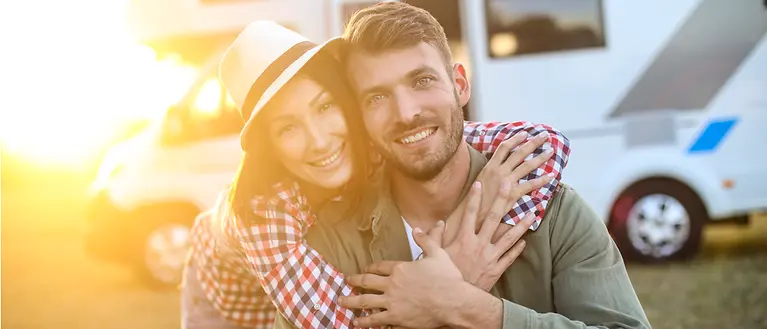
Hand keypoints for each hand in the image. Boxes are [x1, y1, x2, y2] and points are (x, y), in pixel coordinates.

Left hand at [338, 223, 463, 328]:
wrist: (453, 301)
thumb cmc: (447, 278)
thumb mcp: (437, 254)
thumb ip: (425, 241)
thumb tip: (417, 229)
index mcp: (400, 269)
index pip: (379, 267)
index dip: (370, 268)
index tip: (365, 269)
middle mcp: (392, 285)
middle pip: (367, 282)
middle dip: (355, 282)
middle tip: (346, 282)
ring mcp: (392, 302)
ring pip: (366, 302)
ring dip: (352, 302)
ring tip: (341, 302)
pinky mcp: (396, 318)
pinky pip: (376, 320)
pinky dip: (366, 322)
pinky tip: (357, 322)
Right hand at [441, 180, 533, 290]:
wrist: (455, 299)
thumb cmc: (444, 276)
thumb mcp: (435, 255)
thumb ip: (434, 237)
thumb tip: (436, 222)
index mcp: (464, 239)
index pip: (470, 213)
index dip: (475, 198)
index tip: (480, 184)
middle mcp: (479, 245)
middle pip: (493, 219)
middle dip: (502, 200)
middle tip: (510, 186)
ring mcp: (490, 257)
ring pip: (509, 237)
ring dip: (521, 225)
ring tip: (532, 213)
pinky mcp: (496, 270)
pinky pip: (509, 257)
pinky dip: (517, 249)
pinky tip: (525, 241)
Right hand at [444, 131, 554, 243]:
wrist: (470, 215)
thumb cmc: (474, 200)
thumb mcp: (479, 180)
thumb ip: (490, 172)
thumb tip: (497, 166)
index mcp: (489, 167)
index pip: (504, 148)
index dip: (515, 139)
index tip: (525, 133)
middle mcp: (499, 171)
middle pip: (519, 153)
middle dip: (533, 143)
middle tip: (544, 135)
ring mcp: (506, 181)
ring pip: (527, 166)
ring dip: (540, 157)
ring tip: (551, 151)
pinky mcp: (512, 194)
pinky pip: (530, 185)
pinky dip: (542, 180)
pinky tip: (551, 176)